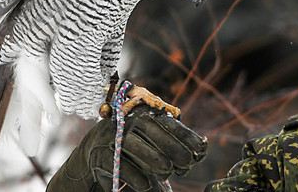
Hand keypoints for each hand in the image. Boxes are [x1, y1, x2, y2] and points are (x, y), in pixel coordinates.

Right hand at [47, 105, 207, 190]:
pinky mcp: (102, 156)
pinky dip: (139, 179)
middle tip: (185, 166)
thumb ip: (174, 139)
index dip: (187, 138)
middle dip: (176, 152)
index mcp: (143, 113)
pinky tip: (147, 184)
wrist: (94, 151)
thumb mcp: (152, 138)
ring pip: (141, 150)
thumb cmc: (132, 144)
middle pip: (157, 135)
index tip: (200, 151)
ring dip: (158, 164)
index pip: (169, 123)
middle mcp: (127, 121)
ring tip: (167, 173)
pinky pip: (125, 168)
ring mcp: (113, 138)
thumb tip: (203, 148)